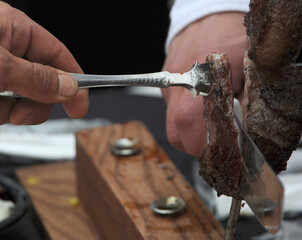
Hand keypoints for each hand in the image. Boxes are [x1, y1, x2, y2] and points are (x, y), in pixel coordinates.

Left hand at [0, 2, 88, 124]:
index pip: (59, 56)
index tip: (80, 106)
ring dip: (9, 111)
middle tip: (22, 112)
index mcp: (13, 28)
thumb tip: (70, 87)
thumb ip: (37, 78)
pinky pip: (3, 107)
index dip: (75, 83)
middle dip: (34, 103)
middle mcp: (6, 49)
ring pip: (21, 100)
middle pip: (43, 83)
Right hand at [162, 12, 245, 156]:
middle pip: (174, 132)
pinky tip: (197, 109)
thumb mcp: (246, 69)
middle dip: (194, 146)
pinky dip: (183, 119)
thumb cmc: (229, 38)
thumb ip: (245, 102)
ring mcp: (169, 85)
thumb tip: (246, 132)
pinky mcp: (166, 85)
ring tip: (207, 126)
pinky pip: (170, 111)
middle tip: (213, 143)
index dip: (201, 143)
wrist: (207, 19)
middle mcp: (178, 84)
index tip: (217, 150)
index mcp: (198, 78)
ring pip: (171, 125)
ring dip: (188, 134)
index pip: (188, 122)